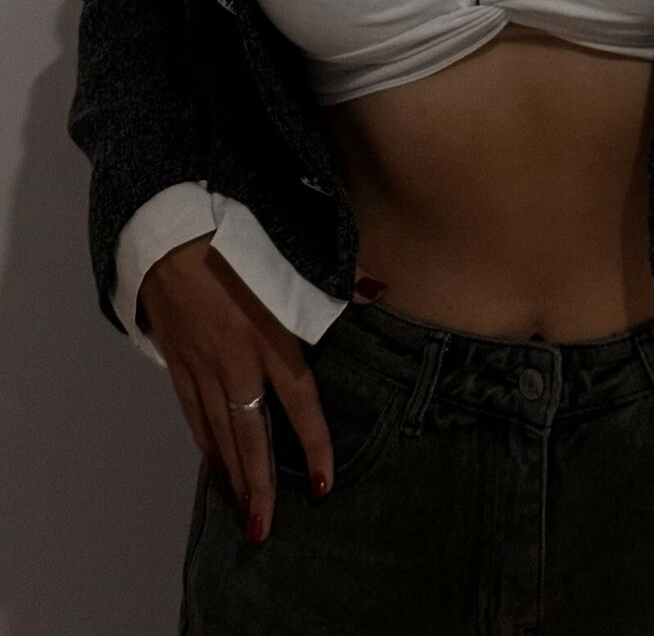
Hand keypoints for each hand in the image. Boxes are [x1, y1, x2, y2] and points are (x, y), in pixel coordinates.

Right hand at [139, 234, 333, 542]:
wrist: (167, 229)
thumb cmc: (234, 237)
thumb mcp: (288, 253)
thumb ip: (337, 279)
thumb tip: (380, 292)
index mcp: (267, 336)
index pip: (298, 402)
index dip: (312, 445)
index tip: (323, 484)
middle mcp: (234, 363)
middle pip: (250, 435)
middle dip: (259, 485)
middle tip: (266, 529)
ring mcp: (201, 367)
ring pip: (218, 434)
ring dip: (231, 476)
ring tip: (243, 514)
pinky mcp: (177, 364)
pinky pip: (193, 416)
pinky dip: (206, 446)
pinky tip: (214, 467)